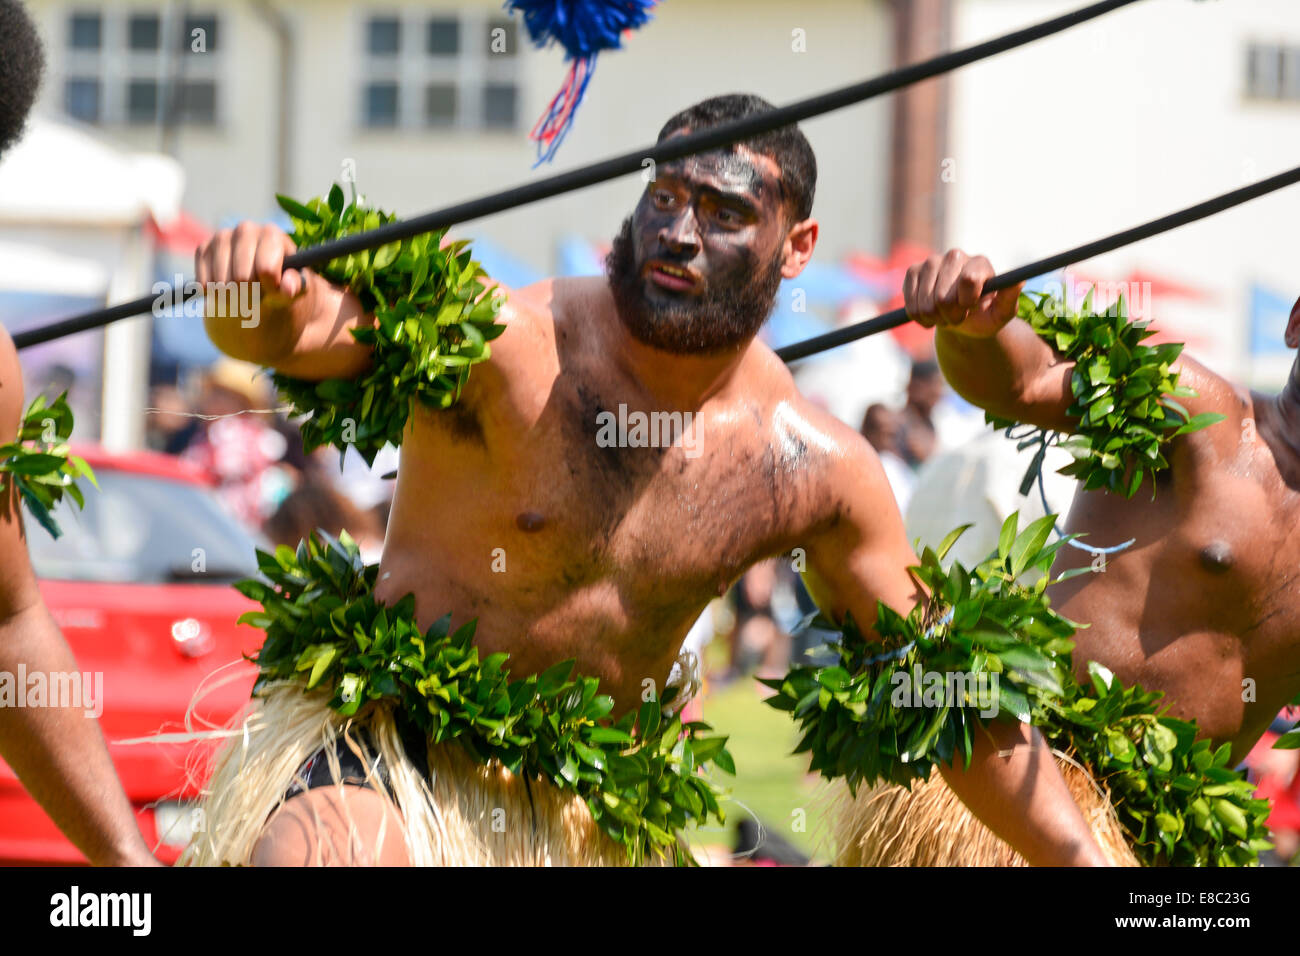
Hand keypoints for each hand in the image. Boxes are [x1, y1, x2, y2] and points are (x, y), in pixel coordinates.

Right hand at [196, 222, 314, 359]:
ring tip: (244, 295)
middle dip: (250, 295)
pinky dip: (216, 295)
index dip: (270, 287)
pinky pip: (205, 282)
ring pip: (221, 283)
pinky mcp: (203, 249)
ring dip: (233, 298)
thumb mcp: (296, 287)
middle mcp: (245, 229)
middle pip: (241, 277)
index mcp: (271, 234)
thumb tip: (287, 288)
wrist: (259, 282)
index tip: (273, 290)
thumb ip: (296, 286)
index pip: (266, 268)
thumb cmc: (281, 282)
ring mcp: (222, 237)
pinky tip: (227, 291)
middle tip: (257, 296)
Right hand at [903, 250, 1022, 338]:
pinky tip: (929, 314)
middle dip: (950, 315)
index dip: (966, 302)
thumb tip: (1019, 281)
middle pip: (943, 296)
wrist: (962, 317)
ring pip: (925, 303)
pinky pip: (910, 303)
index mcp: (980, 263)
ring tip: (944, 315)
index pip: (968, 280)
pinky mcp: (913, 271)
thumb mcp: (1001, 313)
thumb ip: (1010, 298)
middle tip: (958, 315)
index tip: (970, 309)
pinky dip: (919, 316)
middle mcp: (956, 256)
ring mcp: (932, 262)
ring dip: (934, 317)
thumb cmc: (984, 315)